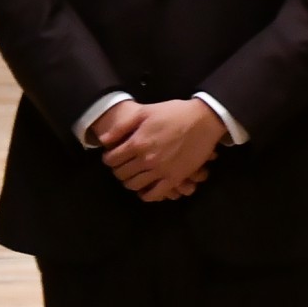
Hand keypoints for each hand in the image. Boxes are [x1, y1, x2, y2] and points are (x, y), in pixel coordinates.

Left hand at [97, 98, 222, 203]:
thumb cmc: (174, 113)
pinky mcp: (174, 178)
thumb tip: (103, 140)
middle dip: (118, 169)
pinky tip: (146, 189)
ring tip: (135, 175)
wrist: (204, 120)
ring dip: (130, 182)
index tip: (114, 155)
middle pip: (121, 174)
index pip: (111, 160)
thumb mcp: (146, 111)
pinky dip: (146, 195)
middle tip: (124, 164)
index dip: (109, 158)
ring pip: (134, 185)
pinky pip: (154, 194)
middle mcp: (146, 160)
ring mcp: (160, 171)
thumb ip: (122, 125)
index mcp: (137, 143)